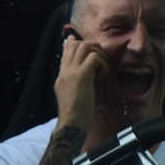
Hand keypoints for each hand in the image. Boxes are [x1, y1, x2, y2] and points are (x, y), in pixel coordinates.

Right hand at [27, 29, 116, 164]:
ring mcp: (72, 72)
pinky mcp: (82, 76)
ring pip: (84, 47)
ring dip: (97, 53)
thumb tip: (85, 75)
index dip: (73, 43)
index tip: (78, 40)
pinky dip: (102, 63)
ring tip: (102, 65)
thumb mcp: (71, 95)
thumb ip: (75, 83)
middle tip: (99, 55)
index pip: (65, 51)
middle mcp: (64, 71)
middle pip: (75, 45)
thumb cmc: (74, 115)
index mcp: (61, 76)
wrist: (71, 124)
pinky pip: (94, 58)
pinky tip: (103, 74)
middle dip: (90, 46)